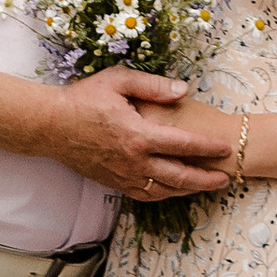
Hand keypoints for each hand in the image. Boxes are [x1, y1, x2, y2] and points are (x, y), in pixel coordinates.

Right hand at [46, 67, 238, 201]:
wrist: (51, 126)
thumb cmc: (84, 98)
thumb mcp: (118, 80)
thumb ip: (154, 85)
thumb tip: (183, 90)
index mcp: (139, 134)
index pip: (183, 144)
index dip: (207, 148)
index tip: (224, 148)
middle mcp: (134, 161)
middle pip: (179, 176)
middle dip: (205, 179)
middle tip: (225, 179)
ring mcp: (123, 175)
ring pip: (164, 191)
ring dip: (188, 190)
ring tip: (206, 187)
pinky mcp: (113, 183)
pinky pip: (145, 195)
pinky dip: (164, 195)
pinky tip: (173, 190)